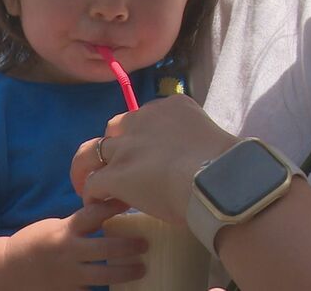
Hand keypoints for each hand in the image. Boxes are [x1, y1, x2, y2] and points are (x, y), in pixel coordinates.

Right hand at [4, 199, 146, 289]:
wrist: (7, 270)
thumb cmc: (33, 243)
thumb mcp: (54, 227)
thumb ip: (77, 225)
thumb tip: (105, 215)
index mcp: (65, 230)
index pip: (94, 214)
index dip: (114, 206)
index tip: (131, 201)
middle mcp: (69, 252)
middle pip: (106, 248)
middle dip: (129, 246)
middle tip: (144, 244)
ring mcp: (69, 275)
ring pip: (105, 275)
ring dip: (126, 272)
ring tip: (141, 268)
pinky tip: (123, 289)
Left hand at [71, 95, 238, 224]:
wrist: (215, 179)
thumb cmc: (225, 163)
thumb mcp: (213, 137)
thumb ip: (200, 140)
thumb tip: (204, 156)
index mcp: (170, 107)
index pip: (145, 117)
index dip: (141, 136)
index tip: (146, 153)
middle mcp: (143, 120)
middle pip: (115, 128)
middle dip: (113, 145)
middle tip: (115, 163)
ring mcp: (127, 147)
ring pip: (93, 151)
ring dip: (89, 166)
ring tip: (85, 180)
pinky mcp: (116, 174)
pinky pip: (93, 182)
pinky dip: (91, 193)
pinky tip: (95, 204)